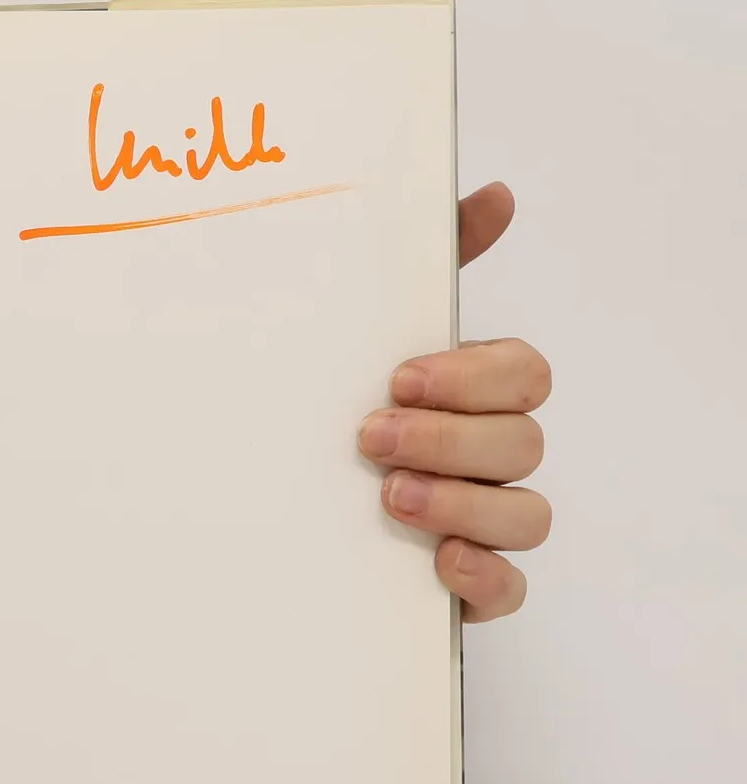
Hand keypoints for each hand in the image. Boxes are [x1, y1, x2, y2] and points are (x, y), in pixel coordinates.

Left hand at [359, 182, 551, 622]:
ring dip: (461, 503)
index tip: (399, 375)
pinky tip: (440, 564)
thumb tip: (497, 194)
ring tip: (387, 496)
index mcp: (473, 390)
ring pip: (525, 514)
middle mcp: (488, 454)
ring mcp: (483, 521)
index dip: (474, 375)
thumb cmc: (329, 401)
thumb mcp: (360, 329)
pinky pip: (510, 588)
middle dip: (450, 439)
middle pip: (522, 443)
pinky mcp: (465, 585)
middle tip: (371, 436)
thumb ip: (428, 261)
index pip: (524, 373)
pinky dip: (484, 577)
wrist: (257, 495)